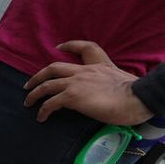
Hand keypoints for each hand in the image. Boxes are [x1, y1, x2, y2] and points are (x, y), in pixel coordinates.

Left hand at [23, 41, 152, 124]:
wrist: (135, 98)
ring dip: (34, 94)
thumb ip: (105, 81)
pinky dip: (42, 111)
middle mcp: (83, 71)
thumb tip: (98, 93)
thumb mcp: (120, 79)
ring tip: (28, 103)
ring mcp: (76, 82)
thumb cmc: (133, 94)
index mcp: (98, 65)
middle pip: (53, 67)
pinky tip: (41, 117)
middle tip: (29, 85)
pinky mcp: (72, 96)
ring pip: (46, 85)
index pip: (84, 47)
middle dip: (37, 76)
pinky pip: (50, 103)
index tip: (59, 47)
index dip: (69, 46)